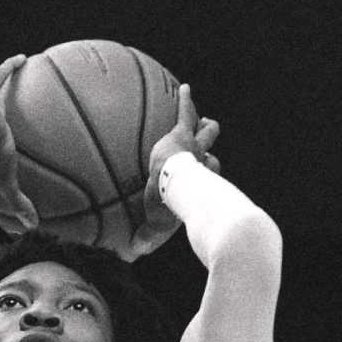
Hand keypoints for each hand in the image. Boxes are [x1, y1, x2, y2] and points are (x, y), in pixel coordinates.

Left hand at [121, 84, 220, 257]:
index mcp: (200, 182)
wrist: (180, 188)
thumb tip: (131, 254)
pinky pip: (186, 113)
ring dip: (204, 128)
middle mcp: (204, 163)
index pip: (208, 171)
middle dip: (209, 142)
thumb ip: (145, 237)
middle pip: (210, 150)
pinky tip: (185, 88)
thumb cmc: (172, 209)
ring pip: (206, 133)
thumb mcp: (157, 225)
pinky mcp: (182, 135)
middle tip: (209, 134)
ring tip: (206, 121)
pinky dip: (186, 101)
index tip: (207, 168)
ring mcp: (194, 148)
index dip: (208, 170)